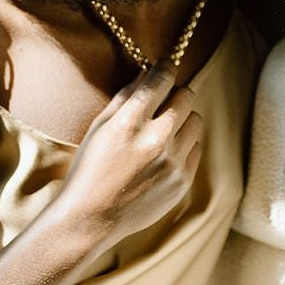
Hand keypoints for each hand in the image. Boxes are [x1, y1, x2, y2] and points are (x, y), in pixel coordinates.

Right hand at [53, 59, 203, 256]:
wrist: (91, 219)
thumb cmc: (89, 169)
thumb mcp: (99, 127)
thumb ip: (125, 96)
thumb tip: (148, 71)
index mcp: (129, 123)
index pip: (160, 80)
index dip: (165, 67)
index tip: (165, 64)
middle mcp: (155, 140)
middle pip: (186, 97)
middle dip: (176, 92)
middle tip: (164, 99)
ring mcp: (172, 163)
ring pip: (195, 121)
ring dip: (182, 118)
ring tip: (164, 128)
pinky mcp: (182, 181)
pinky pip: (196, 148)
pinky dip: (184, 145)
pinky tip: (164, 153)